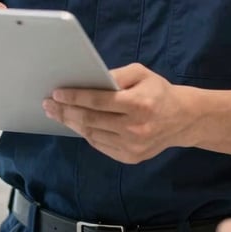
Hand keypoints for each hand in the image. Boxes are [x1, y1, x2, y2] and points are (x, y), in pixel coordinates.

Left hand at [41, 63, 188, 162]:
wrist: (182, 119)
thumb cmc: (157, 91)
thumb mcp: (140, 73)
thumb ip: (116, 75)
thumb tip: (90, 80)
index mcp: (138, 104)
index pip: (99, 101)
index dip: (75, 97)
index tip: (57, 93)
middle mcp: (135, 128)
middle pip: (91, 120)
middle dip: (65, 111)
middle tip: (48, 104)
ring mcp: (132, 146)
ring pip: (92, 135)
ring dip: (71, 123)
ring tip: (57, 113)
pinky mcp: (130, 158)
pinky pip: (100, 145)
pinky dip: (86, 134)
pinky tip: (76, 124)